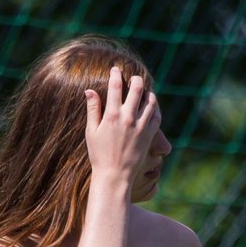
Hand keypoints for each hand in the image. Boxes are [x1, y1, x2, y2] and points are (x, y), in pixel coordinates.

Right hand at [83, 67, 160, 187]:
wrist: (114, 176)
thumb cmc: (99, 155)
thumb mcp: (91, 132)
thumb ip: (92, 109)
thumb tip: (89, 90)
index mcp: (111, 116)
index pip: (115, 86)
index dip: (115, 74)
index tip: (115, 70)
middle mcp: (128, 118)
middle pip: (137, 88)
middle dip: (135, 79)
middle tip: (133, 78)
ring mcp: (141, 126)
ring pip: (150, 99)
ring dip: (147, 92)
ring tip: (143, 91)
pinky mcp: (150, 135)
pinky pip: (156, 115)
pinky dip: (154, 107)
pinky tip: (150, 106)